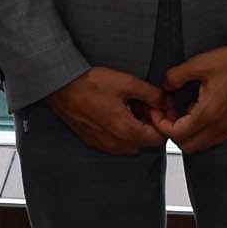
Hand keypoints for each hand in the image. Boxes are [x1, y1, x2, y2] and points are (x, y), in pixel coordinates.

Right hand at [45, 67, 169, 155]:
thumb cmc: (89, 84)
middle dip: (149, 123)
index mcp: (126, 131)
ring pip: (131, 142)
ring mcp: (104, 144)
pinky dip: (122, 130)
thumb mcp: (127, 83)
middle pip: (146, 141)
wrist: (60, 87)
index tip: (156, 106)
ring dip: (136, 127)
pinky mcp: (94, 141)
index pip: (159, 138)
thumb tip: (166, 101)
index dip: (162, 121)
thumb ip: (152, 94)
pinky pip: (117, 141)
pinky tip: (115, 110)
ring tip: (128, 105)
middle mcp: (116, 144)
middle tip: (143, 103)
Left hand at [157, 42, 226, 154]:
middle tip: (168, 113)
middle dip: (171, 132)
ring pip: (200, 145)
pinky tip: (199, 110)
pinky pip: (212, 139)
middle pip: (186, 146)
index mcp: (209, 113)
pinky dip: (200, 131)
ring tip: (182, 110)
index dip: (161, 124)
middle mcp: (219, 126)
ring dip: (186, 133)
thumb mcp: (201, 63)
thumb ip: (176, 76)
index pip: (176, 134)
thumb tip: (165, 85)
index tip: (157, 111)